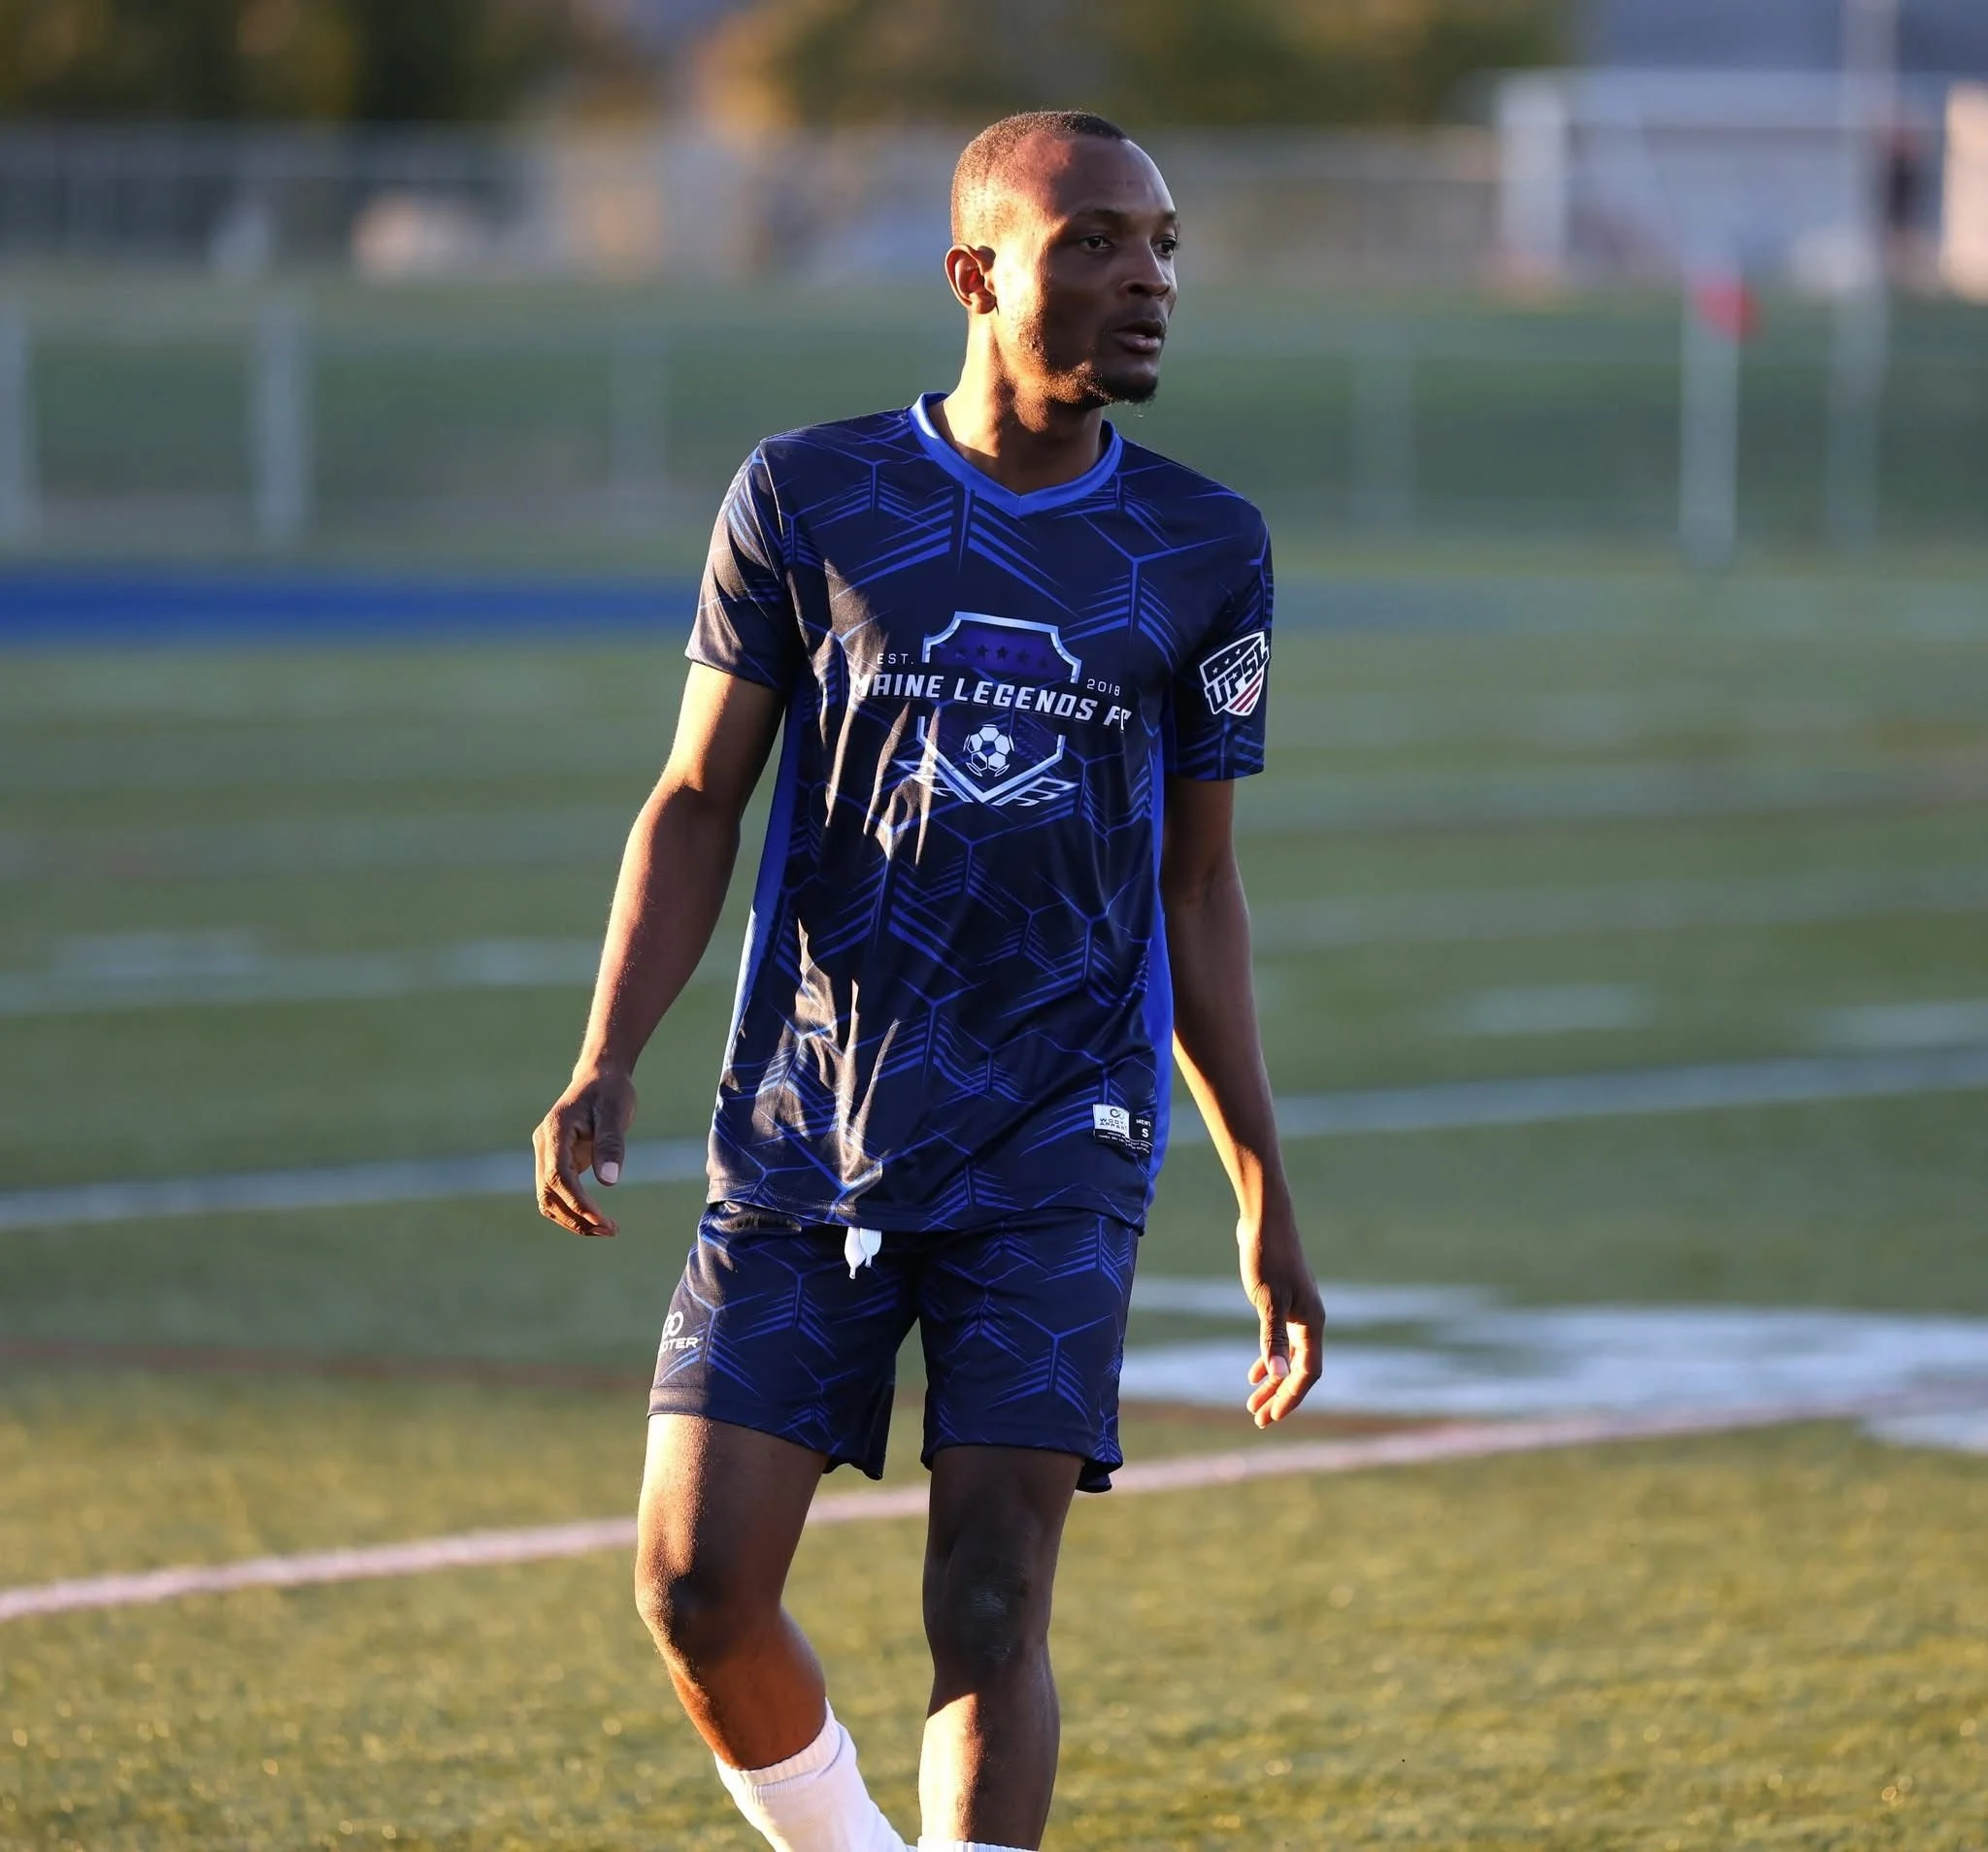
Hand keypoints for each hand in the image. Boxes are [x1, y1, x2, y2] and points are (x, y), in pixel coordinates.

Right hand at [532, 1067, 637, 1236]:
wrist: (600, 1077)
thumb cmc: (610, 1092)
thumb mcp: (616, 1113)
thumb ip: (611, 1145)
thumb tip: (609, 1182)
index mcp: (555, 1131)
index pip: (558, 1176)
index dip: (577, 1202)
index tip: (602, 1219)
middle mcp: (544, 1145)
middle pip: (548, 1193)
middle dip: (576, 1217)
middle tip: (610, 1230)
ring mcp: (547, 1155)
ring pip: (549, 1199)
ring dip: (573, 1219)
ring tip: (607, 1229)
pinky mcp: (556, 1162)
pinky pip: (558, 1193)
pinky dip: (573, 1210)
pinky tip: (597, 1218)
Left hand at [1241, 1215, 1325, 1427]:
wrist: (1264, 1220)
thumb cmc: (1266, 1257)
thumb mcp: (1267, 1301)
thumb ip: (1272, 1339)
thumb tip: (1276, 1376)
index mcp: (1312, 1323)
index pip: (1307, 1372)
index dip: (1291, 1397)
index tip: (1271, 1417)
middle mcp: (1310, 1320)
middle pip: (1299, 1369)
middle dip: (1280, 1395)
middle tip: (1259, 1419)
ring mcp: (1298, 1311)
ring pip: (1289, 1356)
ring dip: (1273, 1380)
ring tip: (1252, 1402)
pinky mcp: (1284, 1301)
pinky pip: (1280, 1341)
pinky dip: (1269, 1358)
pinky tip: (1254, 1372)